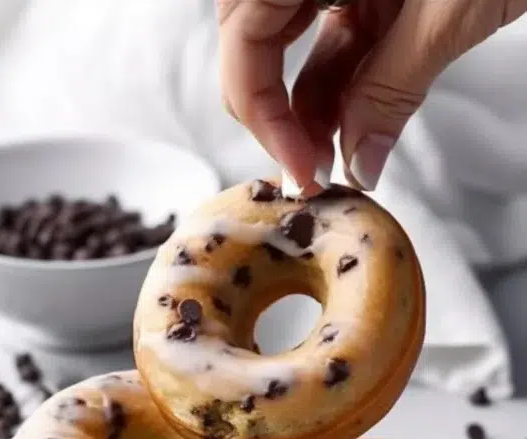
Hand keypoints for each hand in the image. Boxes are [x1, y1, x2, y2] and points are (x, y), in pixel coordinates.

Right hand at [218, 0, 526, 190]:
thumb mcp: (446, 11)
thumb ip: (389, 88)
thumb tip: (355, 161)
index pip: (243, 34)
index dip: (259, 109)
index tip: (298, 166)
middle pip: (254, 41)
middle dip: (275, 113)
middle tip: (308, 171)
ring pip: (292, 47)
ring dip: (309, 111)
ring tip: (335, 163)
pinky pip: (335, 42)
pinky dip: (342, 91)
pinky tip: (354, 134)